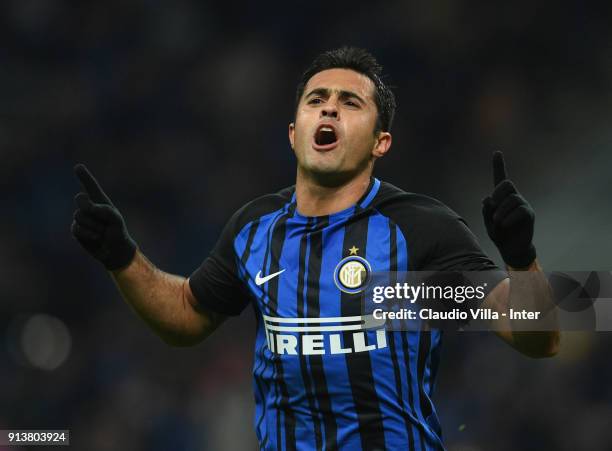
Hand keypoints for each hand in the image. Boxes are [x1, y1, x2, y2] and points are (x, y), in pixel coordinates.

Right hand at [71, 164, 136, 270]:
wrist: (114, 251)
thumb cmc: (118, 232)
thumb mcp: (115, 219)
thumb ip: (102, 209)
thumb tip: (85, 207)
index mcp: (100, 202)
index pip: (91, 187)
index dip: (84, 177)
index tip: (78, 167)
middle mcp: (89, 208)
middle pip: (80, 199)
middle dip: (89, 208)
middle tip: (103, 221)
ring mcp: (82, 219)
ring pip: (79, 216)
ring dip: (93, 226)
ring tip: (102, 232)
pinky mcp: (77, 230)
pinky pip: (77, 228)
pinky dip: (89, 234)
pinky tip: (96, 238)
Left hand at [482, 151, 535, 267]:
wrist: (511, 248)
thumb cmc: (499, 233)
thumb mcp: (488, 222)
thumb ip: (486, 211)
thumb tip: (488, 198)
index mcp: (501, 197)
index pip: (500, 178)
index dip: (498, 165)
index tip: (496, 152)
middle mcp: (514, 197)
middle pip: (507, 184)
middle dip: (498, 193)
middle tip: (493, 206)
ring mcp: (523, 205)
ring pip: (512, 199)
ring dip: (501, 210)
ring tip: (497, 222)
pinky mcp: (529, 214)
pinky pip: (520, 210)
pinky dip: (509, 218)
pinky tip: (504, 224)